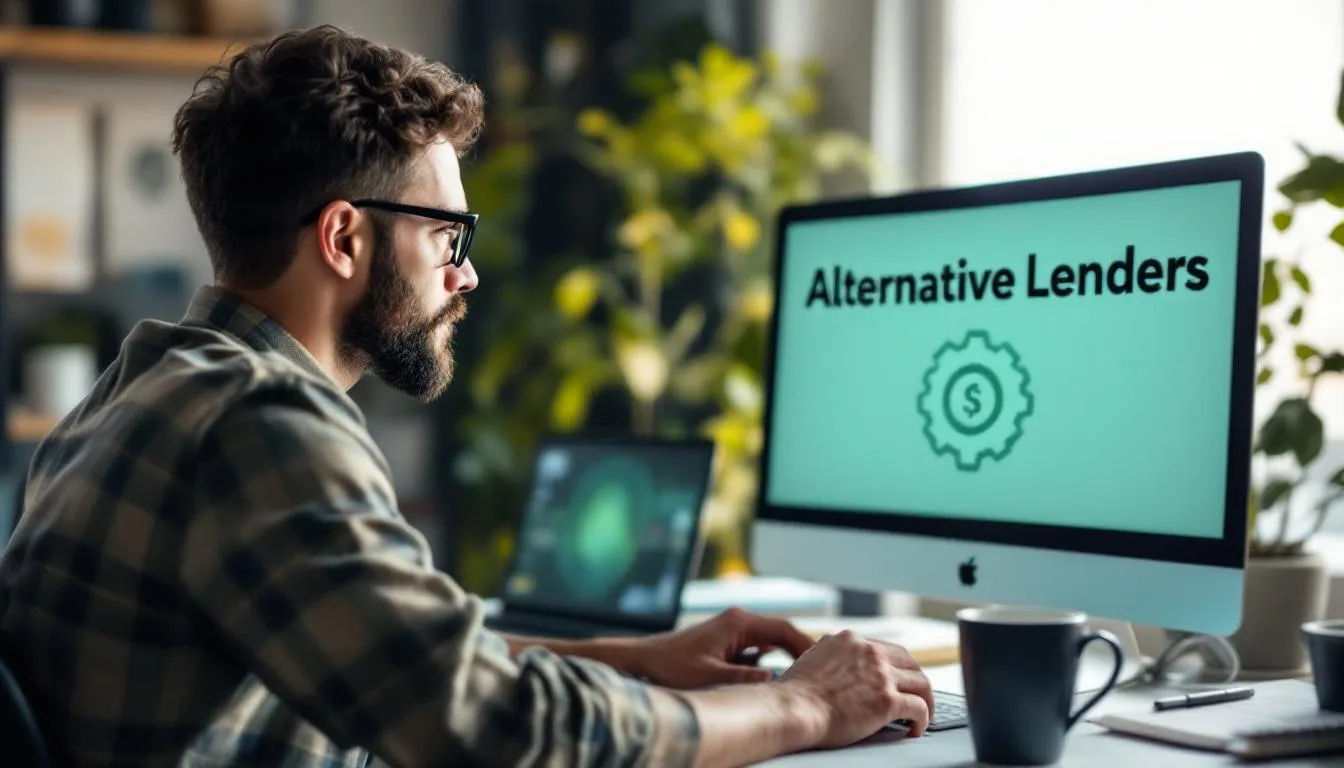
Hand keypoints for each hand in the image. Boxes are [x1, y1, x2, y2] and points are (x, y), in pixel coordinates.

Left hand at [629, 607, 814, 688]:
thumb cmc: (671, 667)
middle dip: (803, 651)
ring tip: (808, 675)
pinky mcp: (728, 640)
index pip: (785, 629)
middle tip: (823, 672)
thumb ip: (743, 679)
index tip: (823, 666)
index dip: (806, 647)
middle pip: (782, 632)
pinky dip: (773, 659)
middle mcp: (739, 620)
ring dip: (789, 655)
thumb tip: (775, 681)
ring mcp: (734, 629)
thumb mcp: (709, 678)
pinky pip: (760, 647)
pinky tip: (782, 677)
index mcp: (738, 623)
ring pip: (772, 639)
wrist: (644, 661)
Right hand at [776, 630, 932, 746]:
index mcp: (851, 640)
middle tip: (916, 696)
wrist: (793, 708)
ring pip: (921, 683)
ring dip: (926, 699)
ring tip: (923, 714)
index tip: (898, 680)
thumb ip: (830, 655)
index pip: (886, 649)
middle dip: (915, 680)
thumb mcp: (812, 657)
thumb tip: (833, 662)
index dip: (896, 667)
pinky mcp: (887, 701)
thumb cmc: (795, 692)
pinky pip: (919, 707)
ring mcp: (880, 675)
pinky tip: (917, 728)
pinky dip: (924, 719)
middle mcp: (869, 652)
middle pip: (909, 662)